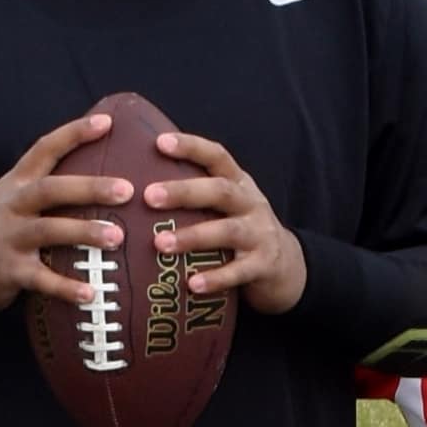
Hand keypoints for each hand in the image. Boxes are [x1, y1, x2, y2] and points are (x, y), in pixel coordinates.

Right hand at [0, 111, 147, 316]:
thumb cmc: (3, 227)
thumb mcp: (16, 197)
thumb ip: (49, 186)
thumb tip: (106, 172)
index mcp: (16, 182)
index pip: (44, 149)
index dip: (74, 133)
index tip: (107, 123)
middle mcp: (10, 205)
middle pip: (49, 189)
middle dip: (89, 188)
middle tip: (126, 190)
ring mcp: (7, 238)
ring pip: (47, 230)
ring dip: (83, 233)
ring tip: (117, 237)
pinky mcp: (8, 271)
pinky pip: (41, 279)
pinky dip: (66, 287)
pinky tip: (92, 293)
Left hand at [153, 128, 306, 317]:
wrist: (288, 267)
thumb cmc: (241, 231)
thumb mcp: (227, 206)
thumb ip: (197, 195)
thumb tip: (138, 187)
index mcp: (238, 184)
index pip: (216, 156)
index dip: (191, 147)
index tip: (160, 142)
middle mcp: (250, 204)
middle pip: (219, 191)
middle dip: (183, 192)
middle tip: (149, 196)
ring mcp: (260, 234)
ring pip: (227, 231)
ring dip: (192, 236)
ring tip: (160, 244)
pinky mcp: (265, 265)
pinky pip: (239, 271)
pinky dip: (216, 277)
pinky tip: (192, 284)